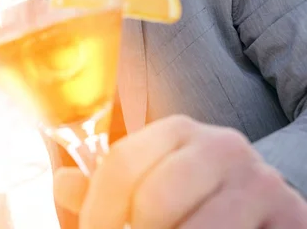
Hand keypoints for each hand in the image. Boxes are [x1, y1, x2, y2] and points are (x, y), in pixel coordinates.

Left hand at [54, 115, 306, 228]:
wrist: (261, 215)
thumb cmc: (194, 204)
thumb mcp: (150, 188)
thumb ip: (107, 188)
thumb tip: (62, 182)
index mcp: (179, 130)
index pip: (122, 163)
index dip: (99, 209)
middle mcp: (221, 146)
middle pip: (154, 199)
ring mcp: (259, 181)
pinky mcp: (290, 216)